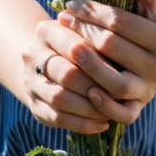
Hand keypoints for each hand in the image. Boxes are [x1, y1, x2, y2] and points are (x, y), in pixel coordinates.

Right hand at [19, 20, 141, 133]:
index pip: (75, 46)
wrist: (48, 61)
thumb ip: (100, 41)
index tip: (124, 70)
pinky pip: (57, 118)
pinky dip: (82, 123)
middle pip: (67, 73)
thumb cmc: (79, 44)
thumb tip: (125, 56)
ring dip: (90, 107)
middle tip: (122, 94)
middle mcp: (32, 55)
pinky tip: (102, 124)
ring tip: (113, 111)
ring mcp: (30, 81)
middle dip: (96, 86)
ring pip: (60, 97)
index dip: (100, 61)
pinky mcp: (34, 105)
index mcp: (46, 31)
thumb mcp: (86, 35)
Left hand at [42, 0, 155, 121]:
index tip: (70, 4)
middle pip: (112, 48)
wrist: (153, 51)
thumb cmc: (145, 17)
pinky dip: (104, 106)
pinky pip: (123, 114)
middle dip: (82, 32)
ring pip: (116, 83)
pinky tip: (85, 89)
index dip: (92, 11)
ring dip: (87, 66)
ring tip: (66, 48)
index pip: (120, 22)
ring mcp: (150, 90)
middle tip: (61, 19)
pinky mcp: (139, 109)